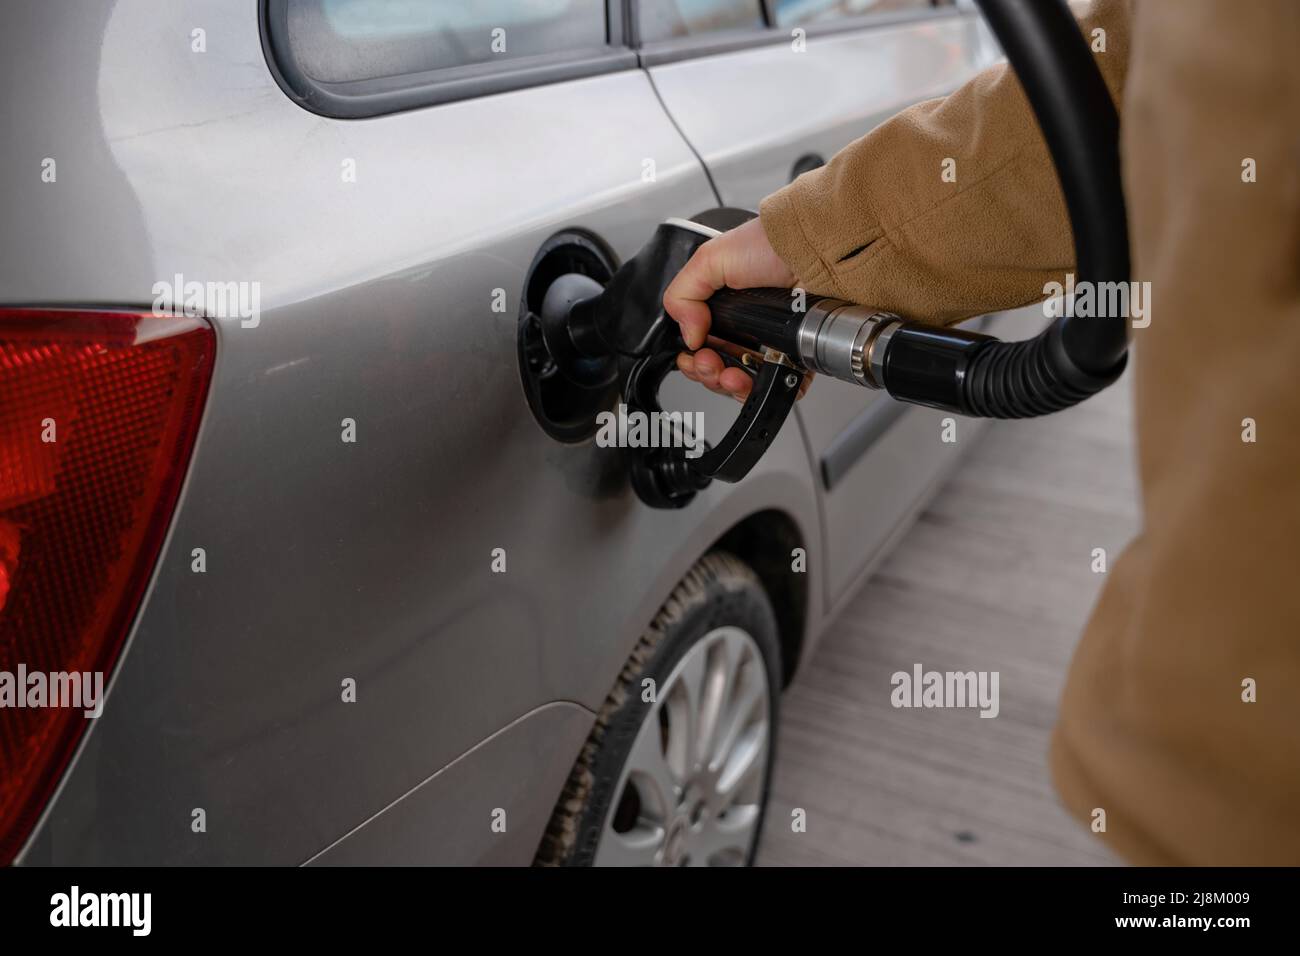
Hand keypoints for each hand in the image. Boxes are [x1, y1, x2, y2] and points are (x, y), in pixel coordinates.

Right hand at [663, 217, 804, 401]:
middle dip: (708, 374)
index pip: (700, 346)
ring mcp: (771, 344)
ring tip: (733, 376)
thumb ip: (683, 296)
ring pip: (746, 382)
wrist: (812, 251)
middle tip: (711, 365)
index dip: (693, 359)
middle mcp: (745, 328)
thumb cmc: (769, 246)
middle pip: (719, 369)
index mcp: (723, 310)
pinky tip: (758, 382)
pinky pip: (781, 384)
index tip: (694, 358)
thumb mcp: (710, 260)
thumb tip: (687, 336)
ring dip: (732, 386)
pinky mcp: (797, 355)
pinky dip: (769, 390)